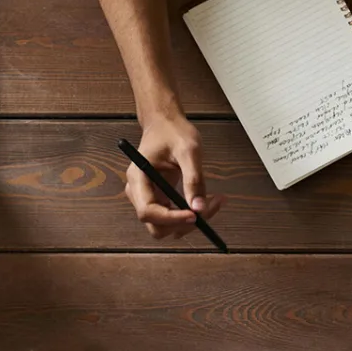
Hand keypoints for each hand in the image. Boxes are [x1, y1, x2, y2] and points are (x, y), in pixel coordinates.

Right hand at [124, 114, 223, 239]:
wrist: (165, 124)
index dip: (171, 218)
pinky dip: (191, 215)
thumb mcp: (189, 151)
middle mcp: (139, 192)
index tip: (194, 215)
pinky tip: (208, 201)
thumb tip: (199, 208)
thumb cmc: (173, 132)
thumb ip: (194, 179)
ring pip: (166, 226)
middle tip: (208, 208)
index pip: (148, 211)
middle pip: (156, 225)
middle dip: (182, 223)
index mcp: (138, 178)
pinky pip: (173, 218)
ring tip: (213, 202)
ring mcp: (148, 197)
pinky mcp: (159, 199)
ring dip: (190, 222)